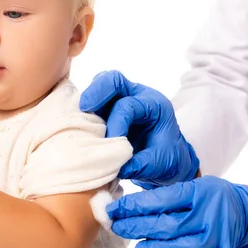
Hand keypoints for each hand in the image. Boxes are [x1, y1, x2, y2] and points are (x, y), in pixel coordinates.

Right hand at [80, 70, 198, 186]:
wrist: (168, 159)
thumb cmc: (167, 157)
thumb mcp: (159, 164)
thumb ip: (140, 164)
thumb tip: (117, 167)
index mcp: (155, 105)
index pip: (128, 106)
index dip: (116, 124)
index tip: (112, 143)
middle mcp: (138, 96)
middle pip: (114, 80)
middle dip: (97, 91)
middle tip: (85, 108)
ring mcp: (122, 99)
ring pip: (100, 86)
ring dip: (88, 99)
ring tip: (79, 117)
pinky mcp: (109, 108)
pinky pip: (94, 100)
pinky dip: (85, 109)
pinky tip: (80, 123)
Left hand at [106, 176, 247, 247]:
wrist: (244, 210)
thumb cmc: (208, 197)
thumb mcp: (190, 185)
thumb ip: (164, 195)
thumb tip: (126, 206)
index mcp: (197, 192)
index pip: (162, 200)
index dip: (135, 206)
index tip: (115, 210)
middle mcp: (208, 213)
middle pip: (169, 225)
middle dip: (139, 228)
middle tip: (119, 227)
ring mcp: (219, 235)